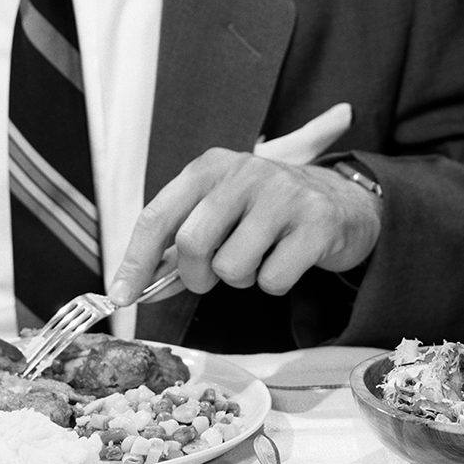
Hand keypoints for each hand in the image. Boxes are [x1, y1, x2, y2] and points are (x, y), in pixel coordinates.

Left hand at [107, 103, 378, 303]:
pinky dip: (274, 283)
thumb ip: (178, 245)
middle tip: (211, 278)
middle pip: (192, 243)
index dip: (135, 261)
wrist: (343, 201)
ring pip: (232, 267)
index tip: (121, 296)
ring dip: (240, 279)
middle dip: (195, 276)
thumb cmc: (266, 211)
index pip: (157, 215)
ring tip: (258, 258)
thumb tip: (135, 287)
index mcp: (209, 167)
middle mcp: (243, 173)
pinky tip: (287, 260)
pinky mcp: (316, 223)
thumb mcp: (220, 211)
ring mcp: (282, 195)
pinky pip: (272, 280)